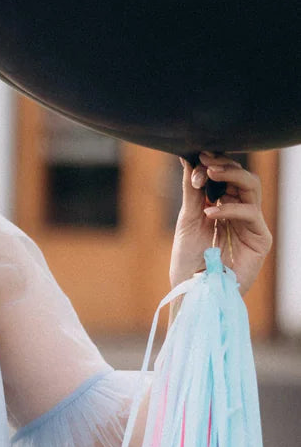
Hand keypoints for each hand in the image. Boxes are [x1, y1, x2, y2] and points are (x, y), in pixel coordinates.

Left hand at [170, 151, 272, 294]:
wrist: (194, 291)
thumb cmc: (188, 260)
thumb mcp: (187, 219)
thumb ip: (192, 190)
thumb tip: (187, 157)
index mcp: (223, 206)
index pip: (226, 176)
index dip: (215, 163)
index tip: (198, 154)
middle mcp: (239, 212)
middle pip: (242, 176)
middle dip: (225, 165)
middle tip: (207, 160)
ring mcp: (251, 224)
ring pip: (252, 187)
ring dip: (231, 176)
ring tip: (211, 175)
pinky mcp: (260, 239)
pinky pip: (251, 213)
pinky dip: (230, 208)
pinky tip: (210, 212)